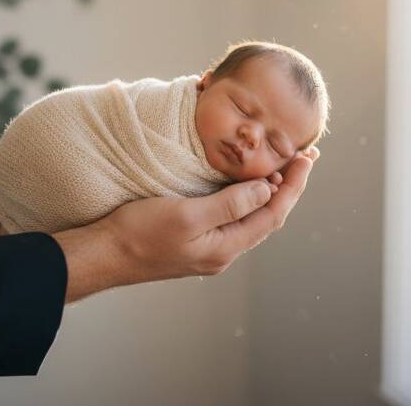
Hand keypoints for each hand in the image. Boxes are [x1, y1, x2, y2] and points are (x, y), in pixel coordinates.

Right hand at [52, 147, 318, 301]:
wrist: (104, 254)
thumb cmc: (139, 233)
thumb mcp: (187, 215)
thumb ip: (229, 204)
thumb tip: (266, 190)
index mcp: (225, 248)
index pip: (274, 214)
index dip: (293, 185)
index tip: (306, 158)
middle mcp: (222, 251)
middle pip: (267, 216)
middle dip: (287, 186)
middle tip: (302, 156)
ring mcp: (208, 248)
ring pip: (250, 217)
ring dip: (268, 191)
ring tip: (281, 166)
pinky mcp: (193, 239)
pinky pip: (231, 217)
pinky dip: (245, 196)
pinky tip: (244, 183)